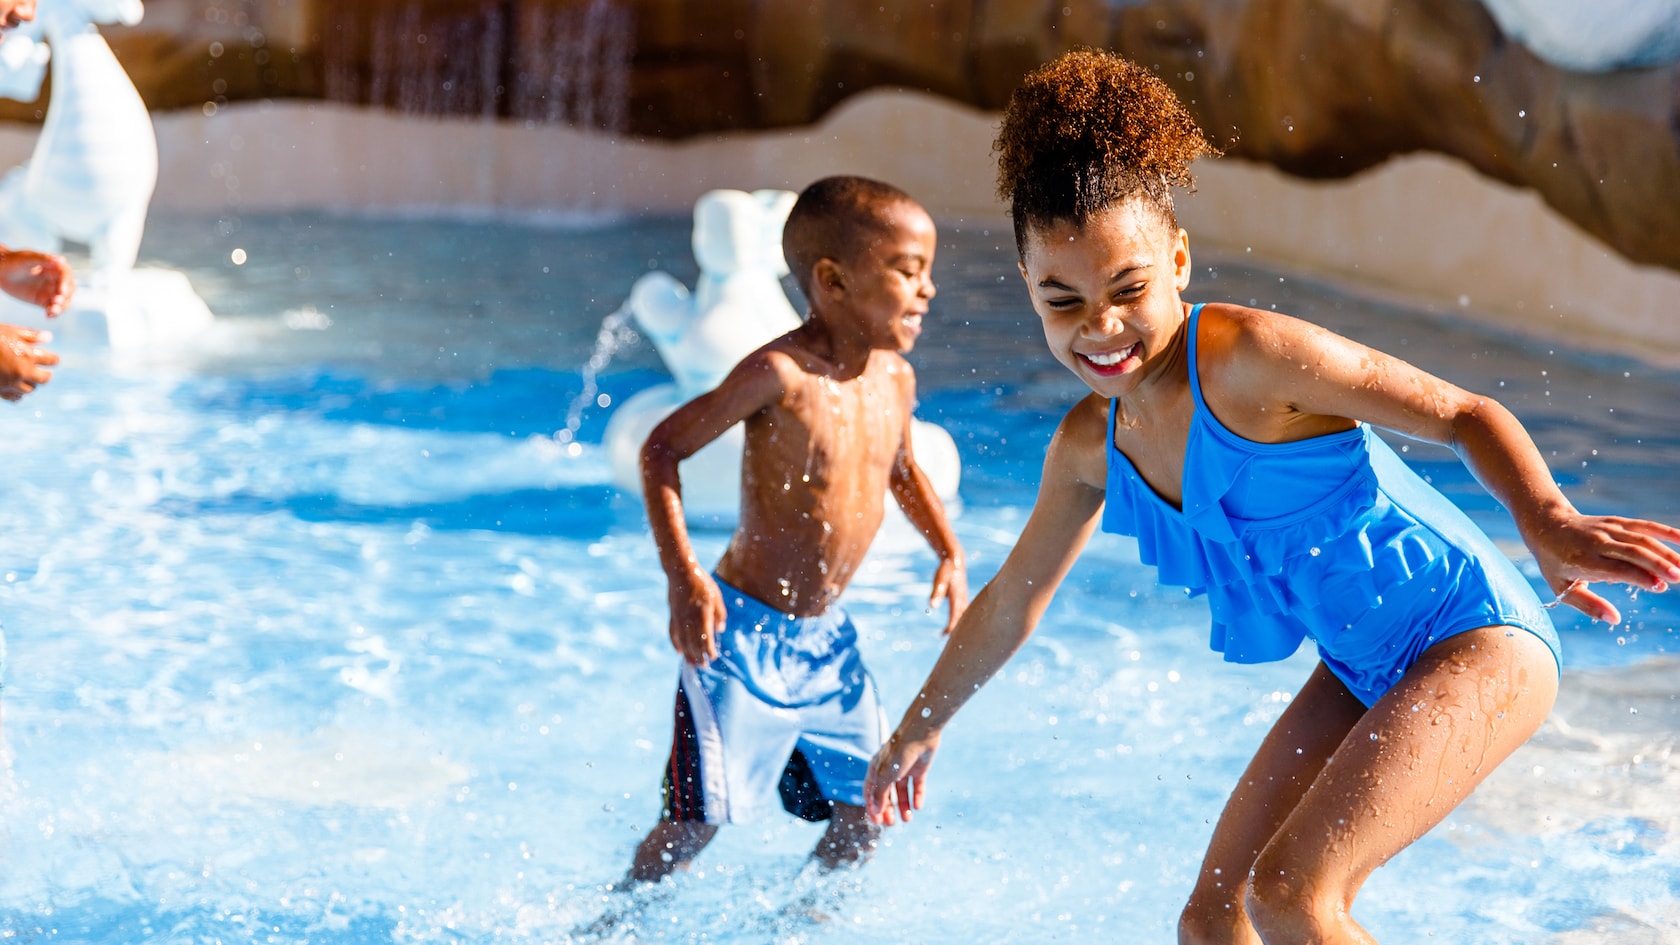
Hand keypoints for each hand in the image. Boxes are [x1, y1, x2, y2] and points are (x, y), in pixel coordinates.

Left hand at [0, 250, 73, 316]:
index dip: (65, 283)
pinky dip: (53, 313)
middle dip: (65, 296)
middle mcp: (56, 280)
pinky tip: (48, 316)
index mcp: (55, 267)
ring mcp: (51, 291)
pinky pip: (53, 309)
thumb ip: (44, 259)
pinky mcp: (44, 301)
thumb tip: (62, 260)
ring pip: (63, 301)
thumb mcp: (27, 258)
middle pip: (68, 290)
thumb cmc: (13, 261)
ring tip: (52, 311)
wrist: (1, 272)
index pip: (66, 275)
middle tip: (56, 300)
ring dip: (61, 307)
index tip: (61, 291)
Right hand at [0, 323, 56, 400]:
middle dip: (45, 375)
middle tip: (45, 372)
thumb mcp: (11, 331)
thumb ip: (32, 335)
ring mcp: (10, 383)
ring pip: (30, 390)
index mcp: (28, 356)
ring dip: (31, 384)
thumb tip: (49, 338)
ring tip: (29, 378)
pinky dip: (18, 394)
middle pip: (44, 379)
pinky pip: (15, 397)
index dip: (53, 359)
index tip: (52, 360)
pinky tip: (16, 387)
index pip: (51, 361)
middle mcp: (22, 372)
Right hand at [668, 568, 725, 665]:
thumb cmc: (702, 583)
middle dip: (699, 655)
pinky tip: (679, 652)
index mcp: (702, 613)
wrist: (681, 572)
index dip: (709, 648)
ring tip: (692, 664)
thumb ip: (719, 614)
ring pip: (683, 640)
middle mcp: (689, 618)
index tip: (713, 657)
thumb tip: (720, 630)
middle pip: (693, 641)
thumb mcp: (716, 596)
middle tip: (703, 666)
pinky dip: (676, 643)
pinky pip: (673, 633)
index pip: (706, 636)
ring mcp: (679, 618)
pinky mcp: (672, 615)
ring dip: (688, 653)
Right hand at [865, 726, 939, 825]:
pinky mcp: (918, 769)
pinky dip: (917, 796)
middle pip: (886, 794)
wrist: (921, 733)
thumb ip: (881, 794)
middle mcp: (889, 769)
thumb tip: (876, 811)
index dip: (873, 807)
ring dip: (903, 806)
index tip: (877, 822)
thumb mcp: (886, 775)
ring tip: (907, 820)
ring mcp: (904, 769)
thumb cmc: (899, 752)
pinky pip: (916, 786)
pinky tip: (917, 807)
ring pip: (901, 792)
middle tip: (891, 825)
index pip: (870, 792)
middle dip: (888, 810)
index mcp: (876, 769)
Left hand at [930, 556, 968, 635]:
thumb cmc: (946, 569)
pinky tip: (953, 622)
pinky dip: (958, 618)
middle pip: (962, 618)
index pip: (955, 616)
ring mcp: (964, 598)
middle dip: (956, 629)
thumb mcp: (939, 579)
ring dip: (958, 624)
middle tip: (948, 639)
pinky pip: (962, 611)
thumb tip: (932, 606)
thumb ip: (936, 592)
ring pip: (964, 615)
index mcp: (958, 597)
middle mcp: (963, 599)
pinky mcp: (962, 597)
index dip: (951, 626)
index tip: (945, 635)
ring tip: (949, 634)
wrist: (954, 559)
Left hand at [1531, 511, 1679, 622]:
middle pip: (1632, 551)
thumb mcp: (1561, 587)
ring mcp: (1608, 529)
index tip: (1658, 586)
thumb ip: (1587, 604)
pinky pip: (1643, 525)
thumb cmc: (1555, 562)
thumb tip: (1614, 620)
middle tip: (1678, 578)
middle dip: (1656, 564)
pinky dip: (1664, 531)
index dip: (1638, 576)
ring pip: (1641, 538)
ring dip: (1666, 552)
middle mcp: (1597, 542)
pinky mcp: (1617, 522)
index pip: (1615, 568)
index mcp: (1582, 559)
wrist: (1546, 525)